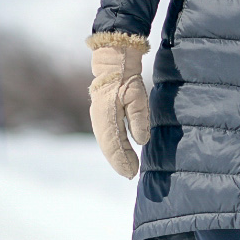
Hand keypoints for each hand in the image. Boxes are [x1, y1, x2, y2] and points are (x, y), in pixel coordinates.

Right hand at [87, 33, 150, 178]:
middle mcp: (99, 119)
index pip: (114, 144)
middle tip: (130, 175)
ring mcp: (99, 118)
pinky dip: (114, 148)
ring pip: (107, 143)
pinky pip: (107, 136)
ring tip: (127, 168)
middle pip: (108, 146)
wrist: (113, 64)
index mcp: (106, 116)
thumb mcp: (137, 96)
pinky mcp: (102, 116)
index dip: (123, 160)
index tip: (132, 173)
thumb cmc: (127, 79)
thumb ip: (138, 118)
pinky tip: (121, 154)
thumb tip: (140, 141)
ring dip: (116, 156)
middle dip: (119, 162)